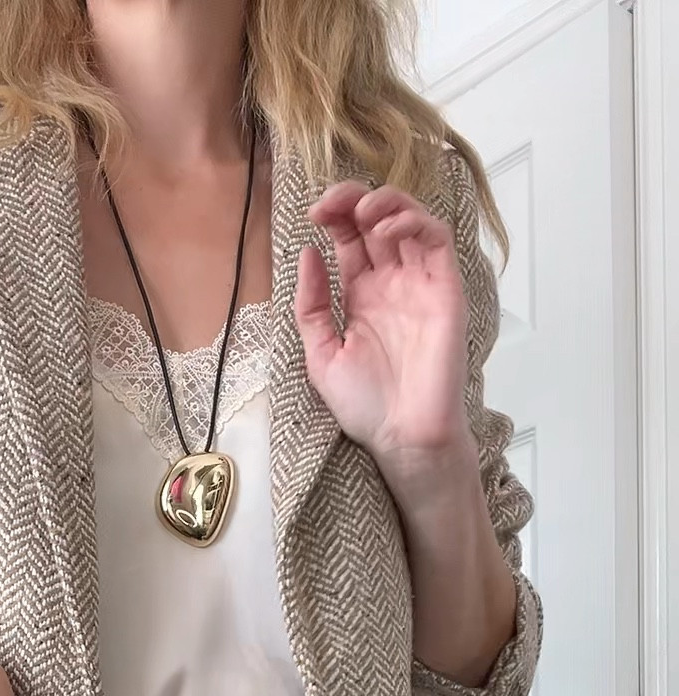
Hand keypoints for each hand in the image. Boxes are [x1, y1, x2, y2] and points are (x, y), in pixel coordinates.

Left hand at [294, 182, 474, 491]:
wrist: (403, 437)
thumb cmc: (366, 406)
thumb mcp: (321, 354)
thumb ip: (312, 306)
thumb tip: (308, 253)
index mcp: (361, 296)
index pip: (349, 238)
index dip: (334, 216)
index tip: (313, 213)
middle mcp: (392, 284)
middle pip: (377, 220)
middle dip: (354, 199)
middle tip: (332, 202)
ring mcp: (420, 284)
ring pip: (410, 220)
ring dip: (386, 202)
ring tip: (363, 212)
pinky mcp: (445, 290)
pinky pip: (436, 240)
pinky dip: (415, 221)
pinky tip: (389, 228)